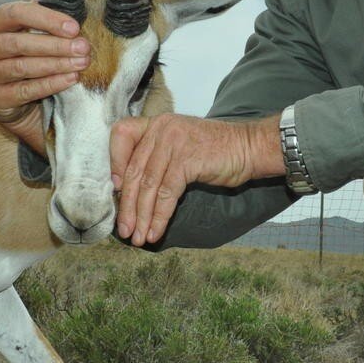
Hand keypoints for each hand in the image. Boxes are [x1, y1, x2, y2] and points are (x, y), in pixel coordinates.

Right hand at [0, 2, 90, 153]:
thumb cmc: (17, 58)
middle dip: (55, 45)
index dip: (46, 19)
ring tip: (81, 63)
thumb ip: (39, 19)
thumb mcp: (22, 33)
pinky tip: (69, 79)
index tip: (73, 27)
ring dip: (56, 64)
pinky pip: (24, 90)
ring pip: (22, 67)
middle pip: (19, 43)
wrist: (1, 98)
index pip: (15, 13)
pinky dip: (50, 84)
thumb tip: (68, 2)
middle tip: (83, 47)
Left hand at [110, 113, 281, 245]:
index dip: (114, 163)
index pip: (121, 134)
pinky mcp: (187, 160)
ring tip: (138, 238)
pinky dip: (160, 216)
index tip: (116, 190)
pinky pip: (167, 194)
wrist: (249, 147)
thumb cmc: (215, 152)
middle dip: (128, 206)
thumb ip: (156, 158)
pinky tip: (156, 232)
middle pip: (134, 171)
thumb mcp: (180, 146)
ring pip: (148, 186)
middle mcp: (162, 129)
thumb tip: (128, 190)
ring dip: (142, 217)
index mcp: (157, 124)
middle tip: (125, 231)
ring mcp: (174, 142)